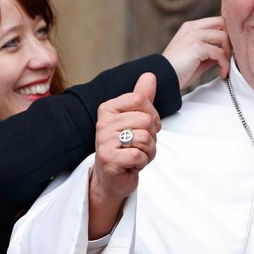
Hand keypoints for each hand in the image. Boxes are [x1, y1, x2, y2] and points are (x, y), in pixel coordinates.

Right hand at [88, 73, 160, 237]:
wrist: (112, 179)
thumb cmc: (125, 147)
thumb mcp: (135, 120)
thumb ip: (142, 97)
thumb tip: (150, 75)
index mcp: (108, 109)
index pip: (141, 100)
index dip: (151, 116)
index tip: (142, 128)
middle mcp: (102, 123)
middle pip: (146, 120)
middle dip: (151, 136)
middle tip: (139, 145)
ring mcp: (103, 141)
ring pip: (145, 138)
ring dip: (148, 151)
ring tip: (135, 155)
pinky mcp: (108, 159)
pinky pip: (140, 155)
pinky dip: (142, 162)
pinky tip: (132, 165)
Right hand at [161, 16, 230, 88]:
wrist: (162, 78)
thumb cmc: (178, 71)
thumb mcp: (197, 57)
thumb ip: (210, 50)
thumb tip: (227, 52)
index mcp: (191, 27)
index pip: (217, 21)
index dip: (227, 34)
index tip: (227, 51)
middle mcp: (192, 28)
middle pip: (223, 24)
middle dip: (230, 41)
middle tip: (229, 57)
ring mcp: (194, 36)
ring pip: (224, 37)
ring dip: (228, 54)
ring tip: (224, 68)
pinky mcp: (197, 47)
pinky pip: (220, 53)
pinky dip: (224, 64)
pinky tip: (222, 73)